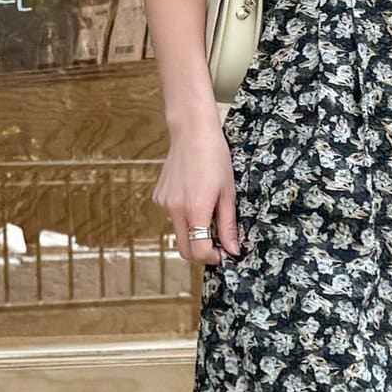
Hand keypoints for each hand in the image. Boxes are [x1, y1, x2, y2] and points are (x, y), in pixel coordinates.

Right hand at [154, 124, 241, 267]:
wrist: (192, 133)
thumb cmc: (216, 159)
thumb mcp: (228, 193)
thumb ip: (228, 225)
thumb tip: (232, 251)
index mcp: (196, 210)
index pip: (199, 251)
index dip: (213, 258)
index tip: (224, 253)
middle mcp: (175, 210)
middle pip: (184, 250)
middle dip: (201, 252)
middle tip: (217, 242)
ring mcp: (164, 203)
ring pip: (178, 234)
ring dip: (192, 234)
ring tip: (207, 213)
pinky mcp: (158, 196)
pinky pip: (171, 217)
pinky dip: (184, 217)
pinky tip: (193, 197)